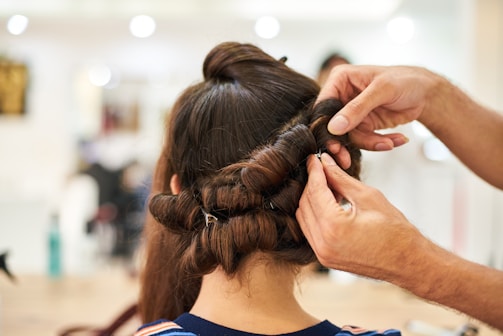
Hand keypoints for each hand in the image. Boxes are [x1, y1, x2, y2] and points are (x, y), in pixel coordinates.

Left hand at [296, 153, 419, 279]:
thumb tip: (325, 162)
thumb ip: (341, 178)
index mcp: (334, 227)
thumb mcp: (368, 196)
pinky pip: (310, 231)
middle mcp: (323, 243)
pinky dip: (315, 214)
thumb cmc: (396, 231)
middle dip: (312, 184)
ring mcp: (322, 254)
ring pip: (304, 218)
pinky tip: (329, 204)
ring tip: (329, 186)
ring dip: (312, 199)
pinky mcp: (325, 258)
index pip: (315, 191)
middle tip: (323, 169)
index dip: (314, 171)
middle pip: (305, 204)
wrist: (409, 262)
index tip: (315, 158)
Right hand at [318, 65, 438, 150]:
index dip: (325, 127)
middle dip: (343, 143)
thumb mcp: (382, 90)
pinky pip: (364, 141)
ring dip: (370, 143)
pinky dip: (380, 143)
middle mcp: (342, 96)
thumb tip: (334, 127)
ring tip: (390, 142)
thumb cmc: (405, 80)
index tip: (333, 145)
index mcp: (340, 80)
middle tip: (345, 159)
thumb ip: (357, 108)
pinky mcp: (363, 126)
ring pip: (349, 137)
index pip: (323, 106)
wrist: (425, 93)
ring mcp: (351, 113)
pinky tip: (397, 140)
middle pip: (332, 126)